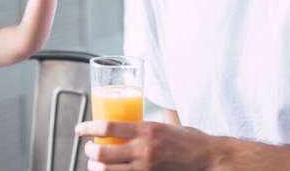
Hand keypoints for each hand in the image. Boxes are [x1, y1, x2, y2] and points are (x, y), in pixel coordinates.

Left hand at [76, 120, 214, 170]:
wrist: (210, 159)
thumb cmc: (190, 141)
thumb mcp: (167, 125)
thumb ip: (147, 127)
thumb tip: (131, 124)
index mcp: (146, 129)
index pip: (107, 127)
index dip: (88, 127)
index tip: (79, 129)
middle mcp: (144, 149)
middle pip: (102, 152)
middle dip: (89, 151)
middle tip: (89, 148)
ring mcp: (146, 168)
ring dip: (95, 167)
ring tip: (95, 164)